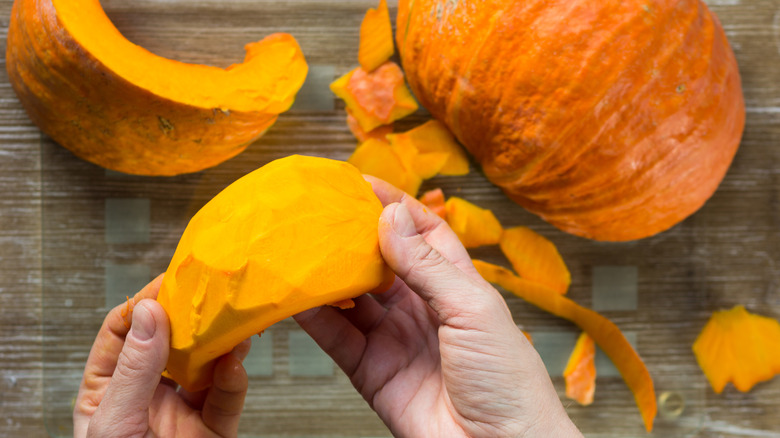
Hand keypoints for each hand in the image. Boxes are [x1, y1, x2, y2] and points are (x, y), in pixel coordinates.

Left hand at [74, 275, 250, 437]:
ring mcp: (181, 413)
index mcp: (109, 391)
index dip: (142, 306)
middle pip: (169, 345)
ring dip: (220, 346)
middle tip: (207, 294)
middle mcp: (146, 397)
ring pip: (205, 368)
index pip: (122, 334)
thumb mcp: (116, 420)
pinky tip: (234, 366)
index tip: (167, 283)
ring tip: (230, 327)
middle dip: (189, 320)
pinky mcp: (212, 431)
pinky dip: (234, 381)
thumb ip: (135, 369)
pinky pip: (227, 399)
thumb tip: (149, 314)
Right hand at [295, 178, 582, 437]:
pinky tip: (297, 296)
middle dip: (351, 237)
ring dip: (328, 274)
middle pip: (380, 261)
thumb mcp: (472, 309)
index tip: (359, 184)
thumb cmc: (508, 382)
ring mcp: (395, 339)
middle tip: (318, 213)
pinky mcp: (372, 372)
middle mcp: (422, 308)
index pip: (421, 232)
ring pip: (353, 297)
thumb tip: (389, 217)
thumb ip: (426, 265)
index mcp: (456, 285)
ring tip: (298, 248)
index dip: (392, 207)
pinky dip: (315, 316)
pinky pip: (337, 337)